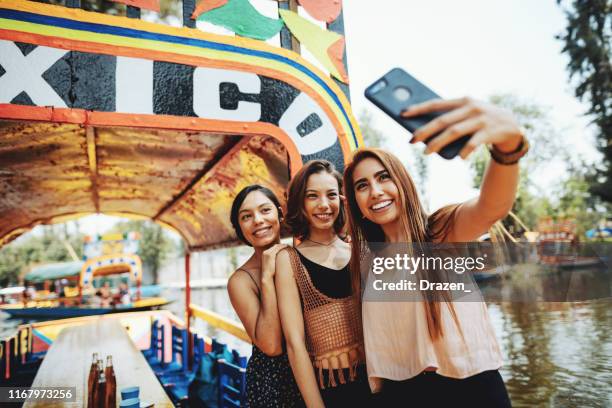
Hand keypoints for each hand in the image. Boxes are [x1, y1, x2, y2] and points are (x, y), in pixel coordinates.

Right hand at [262, 244, 287, 279]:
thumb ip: (273, 260)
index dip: (279, 246)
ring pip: (276, 246)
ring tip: (288, 245)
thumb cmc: (269, 273)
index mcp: (264, 254)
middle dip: (281, 245)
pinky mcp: (270, 255)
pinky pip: (277, 248)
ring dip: (282, 245)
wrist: (266, 276)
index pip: (273, 248)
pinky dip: (282, 246)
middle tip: (287, 245)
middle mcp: (265, 252)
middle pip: (275, 246)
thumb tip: (278, 261)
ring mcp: (267, 253)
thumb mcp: (270, 265)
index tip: (284, 246)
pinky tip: (287, 247)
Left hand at [402, 97, 523, 158]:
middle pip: (442, 121)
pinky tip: (458, 157)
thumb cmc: (481, 121)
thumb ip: (450, 118)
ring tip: (426, 152)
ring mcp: (482, 119)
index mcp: (463, 101)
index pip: (436, 104)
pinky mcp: (491, 132)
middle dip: (424, 131)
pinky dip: (465, 150)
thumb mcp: (466, 114)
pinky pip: (473, 143)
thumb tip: (422, 129)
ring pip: (454, 132)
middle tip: (411, 141)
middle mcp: (471, 108)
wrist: (512, 126)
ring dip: (438, 143)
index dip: (418, 109)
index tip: (402, 114)